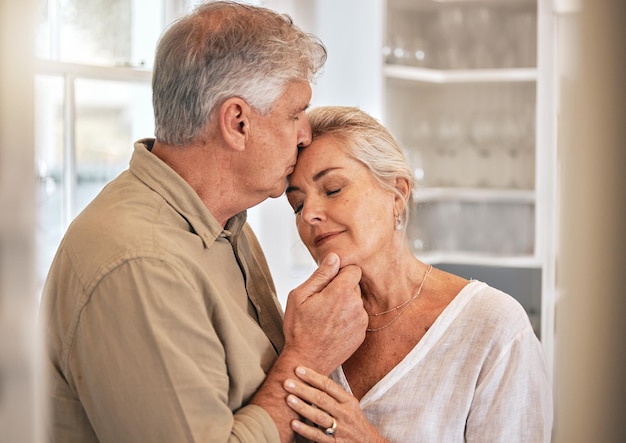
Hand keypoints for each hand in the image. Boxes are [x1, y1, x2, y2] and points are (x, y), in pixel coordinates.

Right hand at [282, 253, 367, 373]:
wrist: (306, 361)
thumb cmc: (299, 329)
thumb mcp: (300, 296)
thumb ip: (320, 275)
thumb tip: (334, 257)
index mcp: (342, 292)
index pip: (353, 269)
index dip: (340, 273)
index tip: (328, 283)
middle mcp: (356, 305)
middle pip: (354, 285)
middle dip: (341, 288)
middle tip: (322, 302)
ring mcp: (361, 320)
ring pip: (356, 301)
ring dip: (345, 304)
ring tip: (326, 317)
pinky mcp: (362, 333)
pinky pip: (357, 317)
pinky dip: (347, 319)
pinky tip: (332, 327)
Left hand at [284, 366, 388, 442]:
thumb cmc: (354, 421)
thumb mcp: (350, 405)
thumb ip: (334, 394)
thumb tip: (313, 379)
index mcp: (348, 401)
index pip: (329, 385)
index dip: (313, 377)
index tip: (298, 370)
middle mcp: (344, 413)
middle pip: (322, 399)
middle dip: (303, 389)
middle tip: (287, 382)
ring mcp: (340, 429)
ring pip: (319, 416)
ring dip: (302, 407)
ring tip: (288, 399)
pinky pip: (318, 436)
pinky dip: (305, 429)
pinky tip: (293, 423)